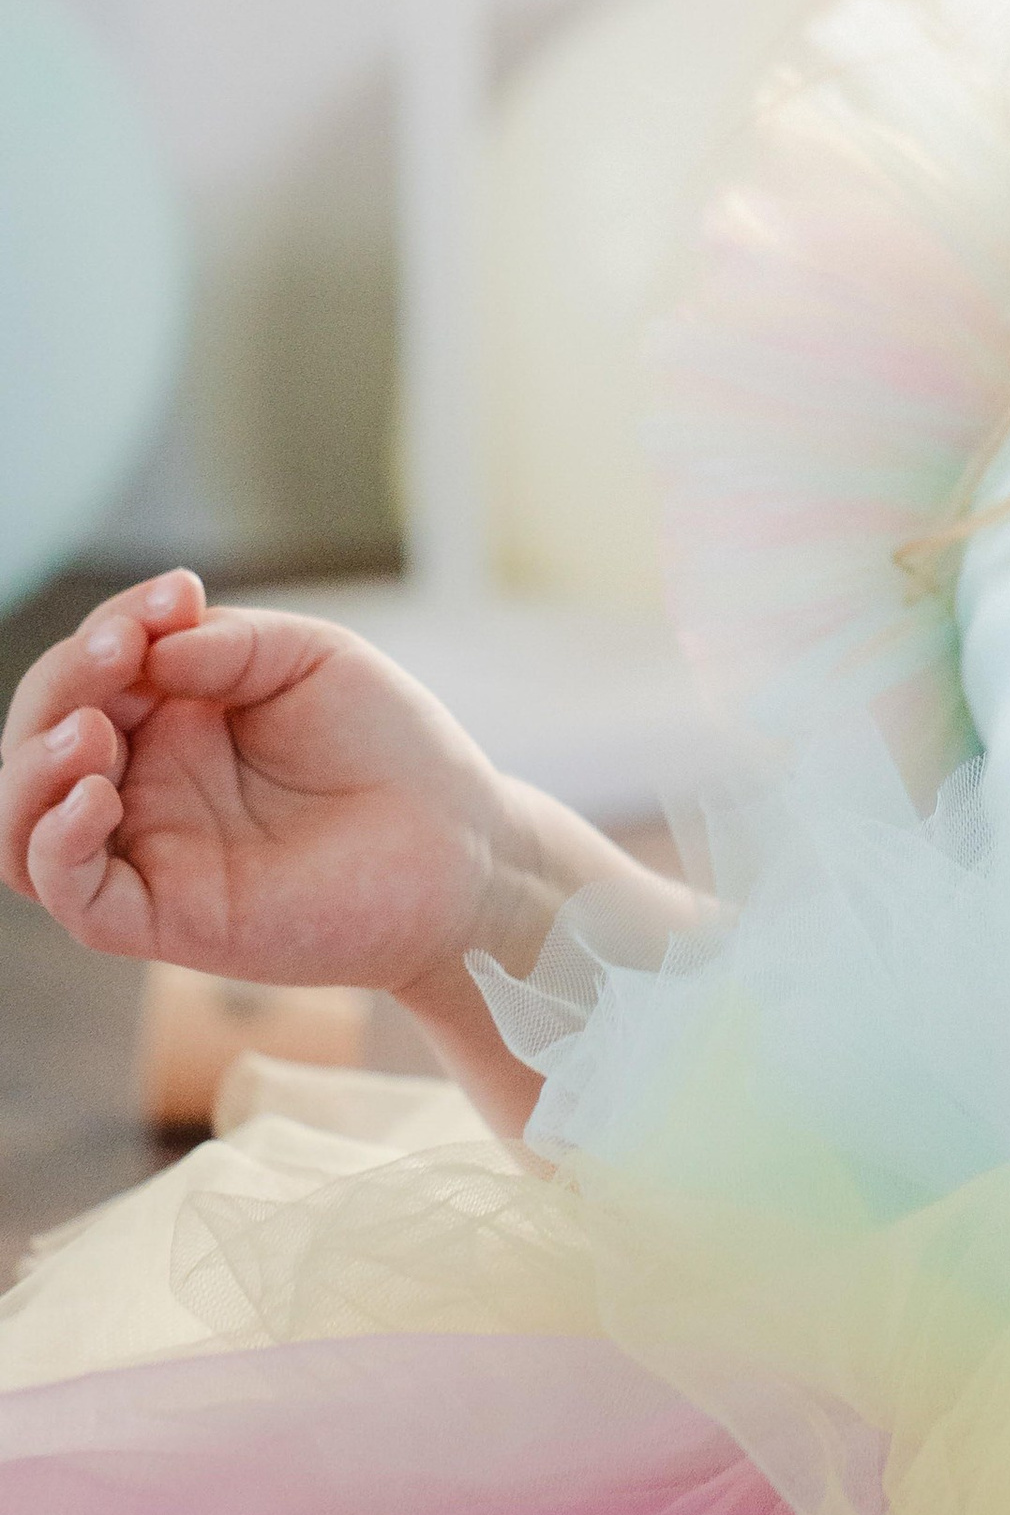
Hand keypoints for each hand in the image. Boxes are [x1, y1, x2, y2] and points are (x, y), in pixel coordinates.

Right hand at [0, 571, 514, 1001]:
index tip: (178, 596)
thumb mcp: (310, 659)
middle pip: (41, 737)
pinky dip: (57, 841)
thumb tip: (145, 653)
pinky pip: (71, 892)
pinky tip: (94, 795)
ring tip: (90, 730)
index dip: (111, 627)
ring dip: (33, 768)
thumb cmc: (389, 748)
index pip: (91, 668)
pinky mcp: (163, 918)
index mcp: (169, 713)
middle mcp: (144, 781)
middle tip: (121, 651)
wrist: (461, 844)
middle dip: (63, 685)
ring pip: (25, 820)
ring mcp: (148, 848)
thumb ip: (227, 646)